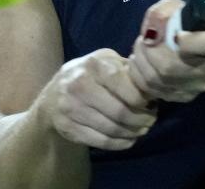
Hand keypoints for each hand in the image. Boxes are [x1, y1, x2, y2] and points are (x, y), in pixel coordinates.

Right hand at [41, 48, 156, 150]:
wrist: (52, 97)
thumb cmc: (87, 75)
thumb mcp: (104, 62)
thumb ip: (126, 68)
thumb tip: (151, 84)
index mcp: (94, 65)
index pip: (126, 87)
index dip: (143, 100)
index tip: (152, 104)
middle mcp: (80, 85)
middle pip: (120, 111)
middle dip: (141, 120)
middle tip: (151, 121)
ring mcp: (72, 108)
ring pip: (112, 129)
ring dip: (133, 133)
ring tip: (142, 130)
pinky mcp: (69, 128)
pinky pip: (101, 141)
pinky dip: (120, 143)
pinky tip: (129, 140)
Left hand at [128, 0, 204, 102]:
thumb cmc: (192, 20)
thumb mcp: (179, 6)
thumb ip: (163, 13)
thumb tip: (150, 33)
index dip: (191, 42)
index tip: (178, 34)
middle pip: (173, 67)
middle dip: (149, 52)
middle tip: (143, 39)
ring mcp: (201, 85)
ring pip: (161, 80)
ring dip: (142, 63)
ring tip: (140, 48)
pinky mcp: (187, 96)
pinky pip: (156, 91)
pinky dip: (141, 76)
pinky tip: (140, 63)